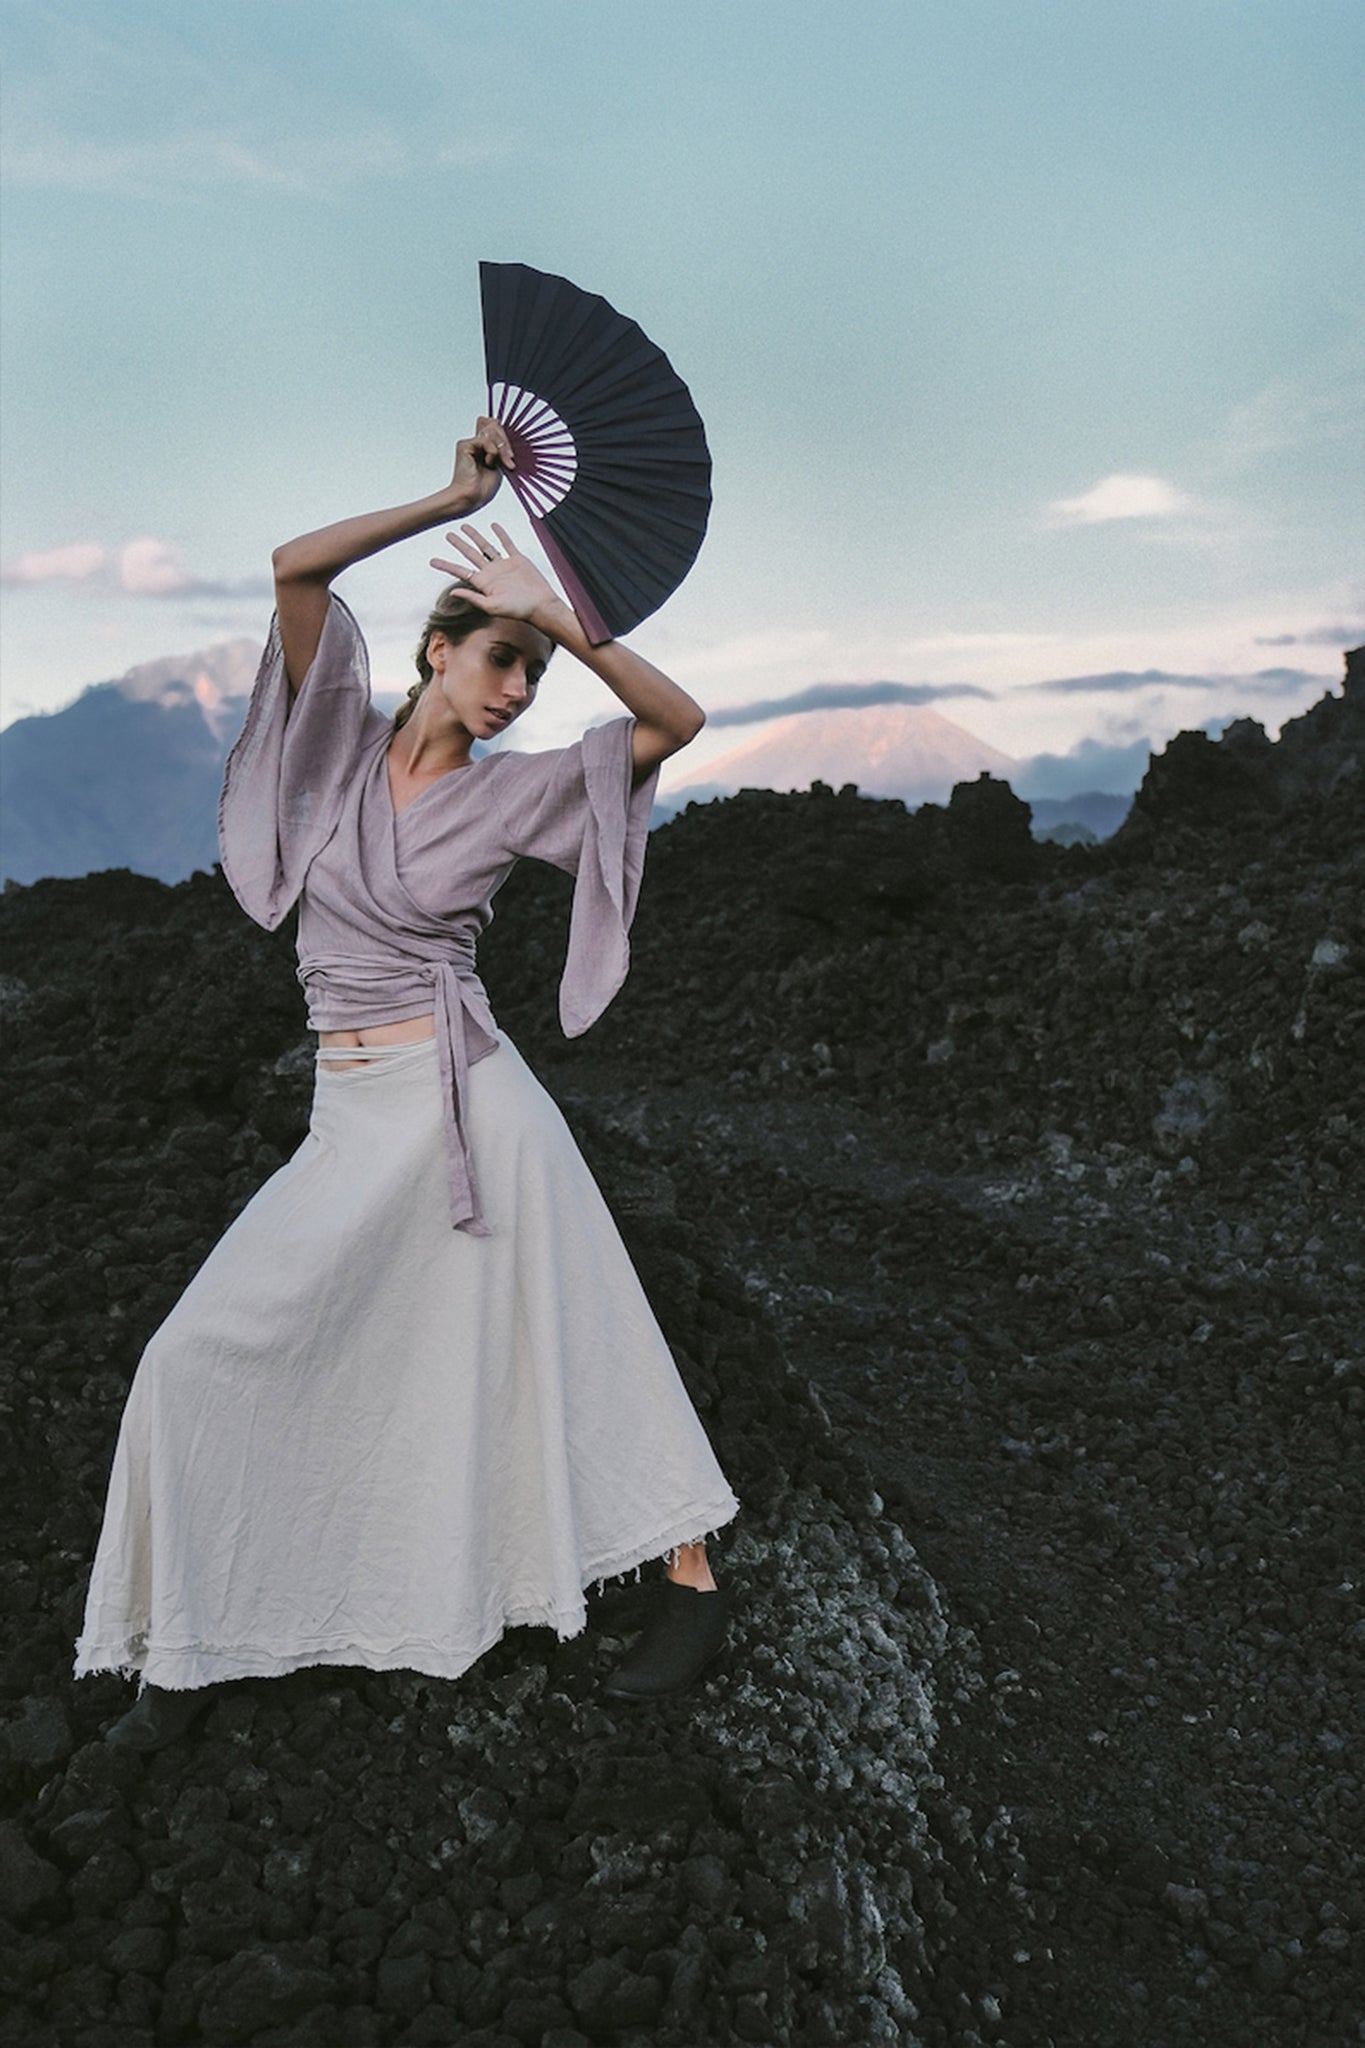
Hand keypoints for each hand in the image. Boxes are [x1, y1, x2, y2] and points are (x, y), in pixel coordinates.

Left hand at [429, 522, 565, 630]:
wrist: (541, 606)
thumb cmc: (518, 610)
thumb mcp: (492, 607)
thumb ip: (473, 598)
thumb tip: (452, 593)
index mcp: (483, 583)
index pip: (461, 571)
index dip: (446, 565)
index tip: (432, 561)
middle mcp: (491, 573)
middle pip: (471, 555)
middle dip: (459, 544)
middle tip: (447, 535)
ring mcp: (504, 565)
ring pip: (486, 547)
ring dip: (476, 536)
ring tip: (465, 526)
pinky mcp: (517, 560)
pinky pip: (507, 544)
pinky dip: (501, 534)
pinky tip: (494, 526)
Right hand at [448, 418, 514, 514]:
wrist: (472, 497)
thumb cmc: (484, 487)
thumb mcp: (499, 463)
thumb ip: (500, 445)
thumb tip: (499, 424)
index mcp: (484, 446)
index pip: (494, 424)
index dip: (504, 434)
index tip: (510, 455)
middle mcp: (476, 442)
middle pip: (494, 424)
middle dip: (506, 441)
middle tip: (509, 458)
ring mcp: (470, 443)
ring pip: (492, 429)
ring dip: (502, 447)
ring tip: (503, 462)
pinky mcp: (464, 445)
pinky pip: (484, 439)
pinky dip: (492, 450)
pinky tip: (490, 462)